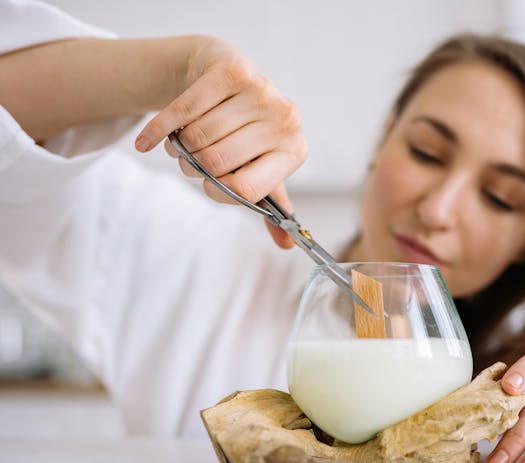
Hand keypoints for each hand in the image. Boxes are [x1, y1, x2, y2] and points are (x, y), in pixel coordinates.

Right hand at [133, 36, 306, 248]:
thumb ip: (270, 204)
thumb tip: (285, 246)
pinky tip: (148, 140)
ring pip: (197, 137)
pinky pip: (182, 110)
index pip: (245, 190)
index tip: (209, 186)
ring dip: (178, 147)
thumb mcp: (262, 164)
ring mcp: (261, 92)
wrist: (229, 70)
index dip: (218, 193)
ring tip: (183, 143)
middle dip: (193, 168)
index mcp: (294, 150)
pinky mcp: (232, 70)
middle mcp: (284, 121)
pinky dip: (158, 130)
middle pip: (216, 163)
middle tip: (190, 161)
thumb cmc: (246, 128)